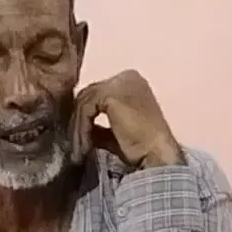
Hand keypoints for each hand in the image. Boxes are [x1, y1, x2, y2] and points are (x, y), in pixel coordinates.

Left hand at [70, 69, 184, 168]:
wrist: (157, 155)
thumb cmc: (143, 149)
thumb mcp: (116, 133)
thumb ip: (98, 126)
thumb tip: (79, 128)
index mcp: (131, 81)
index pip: (97, 94)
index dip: (84, 117)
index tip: (79, 140)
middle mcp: (126, 76)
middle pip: (88, 95)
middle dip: (78, 123)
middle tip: (74, 147)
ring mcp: (119, 82)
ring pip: (84, 103)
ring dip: (78, 131)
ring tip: (79, 152)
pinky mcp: (112, 93)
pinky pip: (85, 110)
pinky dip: (81, 130)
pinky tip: (84, 148)